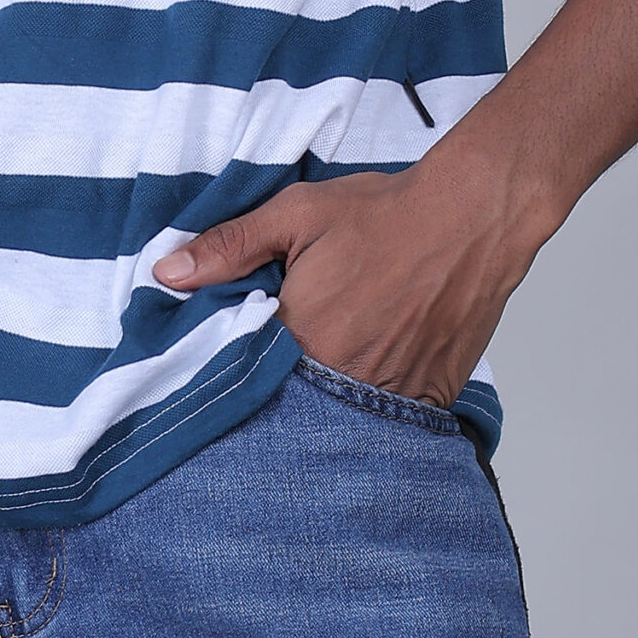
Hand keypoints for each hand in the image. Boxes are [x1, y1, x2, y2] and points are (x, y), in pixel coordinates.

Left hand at [150, 152, 543, 411]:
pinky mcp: (431, 398)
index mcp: (303, 339)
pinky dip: (376, 408)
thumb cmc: (384, 214)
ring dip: (328, 405)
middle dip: (282, 394)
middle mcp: (346, 379)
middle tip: (289, 362)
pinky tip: (371, 372)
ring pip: (342, 422)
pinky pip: (391, 423)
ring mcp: (393, 396)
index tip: (231, 364)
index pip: (248, 381)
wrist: (472, 217)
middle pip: (295, 408)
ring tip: (331, 367)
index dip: (238, 371)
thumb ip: (230, 247)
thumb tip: (166, 273)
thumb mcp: (296, 214)